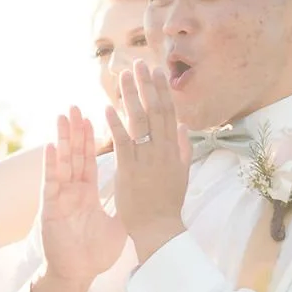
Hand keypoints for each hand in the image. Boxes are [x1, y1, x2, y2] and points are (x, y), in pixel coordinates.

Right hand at [35, 109, 124, 291]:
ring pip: (62, 162)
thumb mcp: (115, 224)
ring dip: (62, 138)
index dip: (92, 139)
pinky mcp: (51, 207)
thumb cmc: (93, 253)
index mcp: (87, 192)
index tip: (94, 116)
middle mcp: (72, 190)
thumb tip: (140, 191)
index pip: (90, 159)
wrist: (76, 274)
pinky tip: (51, 146)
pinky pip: (52, 182)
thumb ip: (124, 204)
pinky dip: (51, 164)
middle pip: (75, 154)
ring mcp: (61, 196)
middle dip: (75, 130)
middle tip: (76, 107)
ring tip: (63, 116)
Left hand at [105, 62, 191, 262]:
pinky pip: (122, 142)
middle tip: (139, 64)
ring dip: (131, 96)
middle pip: (155, 111)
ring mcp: (146, 158)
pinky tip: (107, 107)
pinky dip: (115, 124)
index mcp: (174, 149)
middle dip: (147, 85)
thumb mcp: (182, 173)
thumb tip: (184, 125)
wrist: (159, 227)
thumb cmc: (169, 202)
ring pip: (139, 121)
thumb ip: (183, 148)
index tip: (157, 71)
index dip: (163, 91)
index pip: (169, 113)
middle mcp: (162, 150)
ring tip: (123, 76)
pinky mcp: (129, 169)